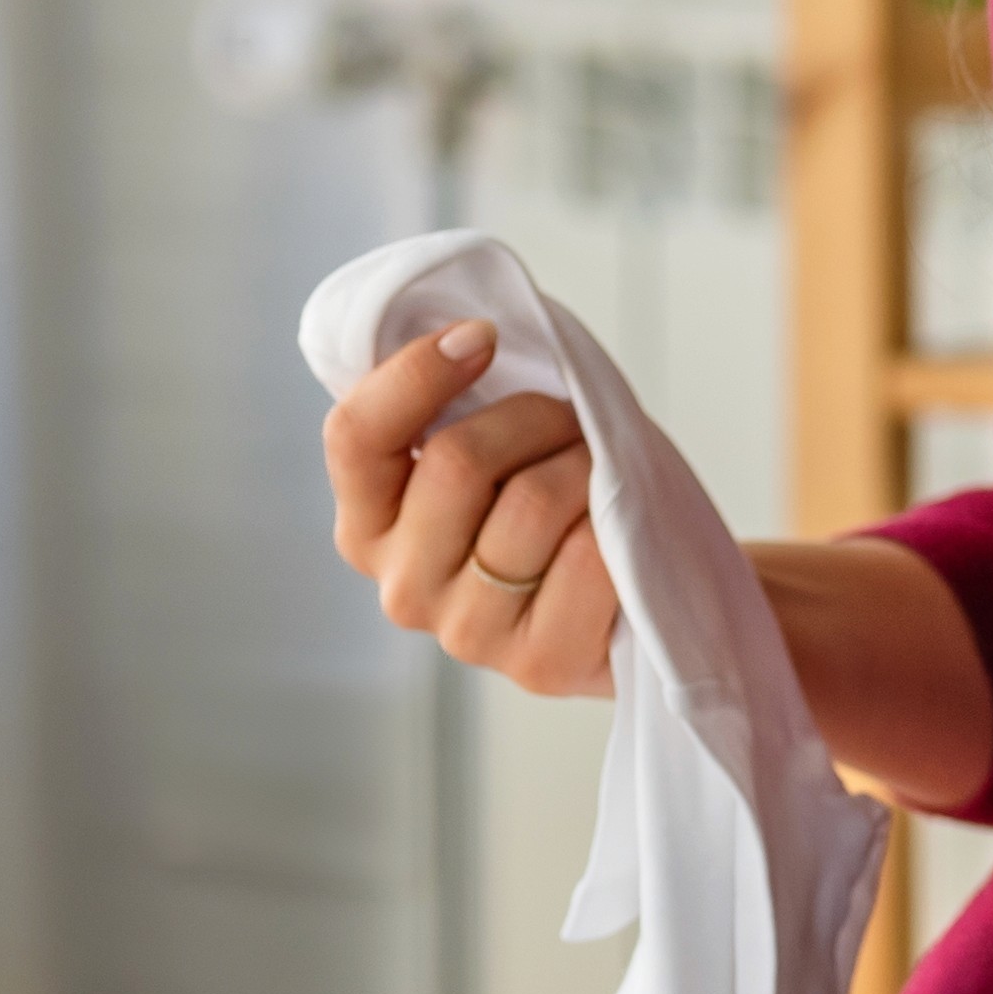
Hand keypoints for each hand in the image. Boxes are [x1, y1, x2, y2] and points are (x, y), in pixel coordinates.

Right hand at [321, 321, 617, 698]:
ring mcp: (464, 632)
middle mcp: (400, 586)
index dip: (417, 372)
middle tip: (570, 420)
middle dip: (534, 415)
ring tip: (597, 473)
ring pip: (530, 501)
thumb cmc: (555, 494)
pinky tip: (613, 534)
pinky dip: (614, 522)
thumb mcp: (491, 439)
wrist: (636, 585)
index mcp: (366, 522)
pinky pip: (585, 554)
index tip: (483, 336)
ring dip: (583, 463)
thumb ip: (454, 396)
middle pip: (457, 461)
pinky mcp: (537, 664)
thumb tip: (464, 329)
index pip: (356, 436)